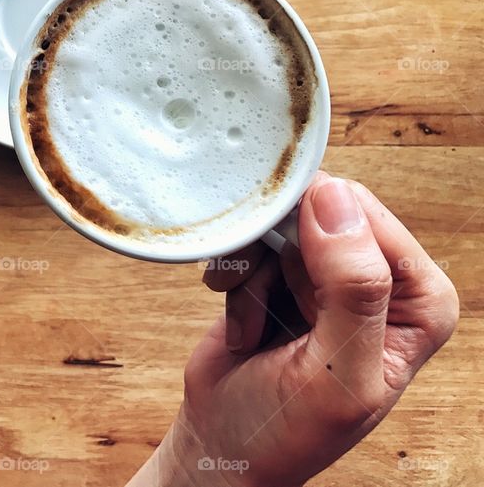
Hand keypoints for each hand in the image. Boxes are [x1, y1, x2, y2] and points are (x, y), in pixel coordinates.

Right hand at [147, 173, 458, 486]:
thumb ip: (351, 288)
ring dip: (251, 271)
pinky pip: (252, 242)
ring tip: (254, 326)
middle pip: (320, 211)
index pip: (368, 220)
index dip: (318, 238)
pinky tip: (242, 324)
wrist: (225, 446)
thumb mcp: (335, 371)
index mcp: (419, 302)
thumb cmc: (287, 428)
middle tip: (270, 308)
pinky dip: (235, 278)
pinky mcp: (282, 276)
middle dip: (280, 255)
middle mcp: (381, 282)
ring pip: (279, 224)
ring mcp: (328, 276)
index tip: (291, 283)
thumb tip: (335, 198)